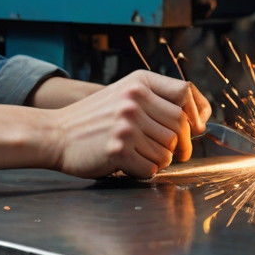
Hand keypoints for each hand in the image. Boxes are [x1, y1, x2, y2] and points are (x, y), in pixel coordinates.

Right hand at [45, 70, 211, 178]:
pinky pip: (151, 168)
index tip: (197, 126)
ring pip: (168, 151)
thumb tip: (198, 120)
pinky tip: (128, 164)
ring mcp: (126, 124)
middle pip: (181, 127)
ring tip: (139, 154)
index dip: (198, 112)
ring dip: (159, 159)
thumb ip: (156, 100)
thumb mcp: (124, 94)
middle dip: (182, 145)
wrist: (55, 134)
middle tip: (175, 153)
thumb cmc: (93, 119)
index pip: (185, 92)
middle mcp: (133, 100)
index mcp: (138, 83)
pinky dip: (144, 171)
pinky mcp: (118, 149)